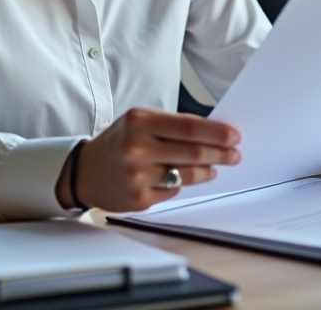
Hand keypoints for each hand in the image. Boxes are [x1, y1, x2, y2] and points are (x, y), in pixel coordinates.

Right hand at [56, 108, 241, 211]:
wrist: (86, 170)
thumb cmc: (119, 141)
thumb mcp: (140, 121)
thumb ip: (172, 125)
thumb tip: (213, 133)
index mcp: (139, 121)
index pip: (189, 127)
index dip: (217, 133)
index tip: (234, 136)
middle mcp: (137, 148)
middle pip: (194, 152)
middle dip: (220, 153)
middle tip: (234, 154)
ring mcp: (138, 176)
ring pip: (188, 175)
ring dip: (208, 170)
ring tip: (216, 167)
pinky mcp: (140, 199)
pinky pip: (174, 191)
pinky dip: (183, 183)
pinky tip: (184, 177)